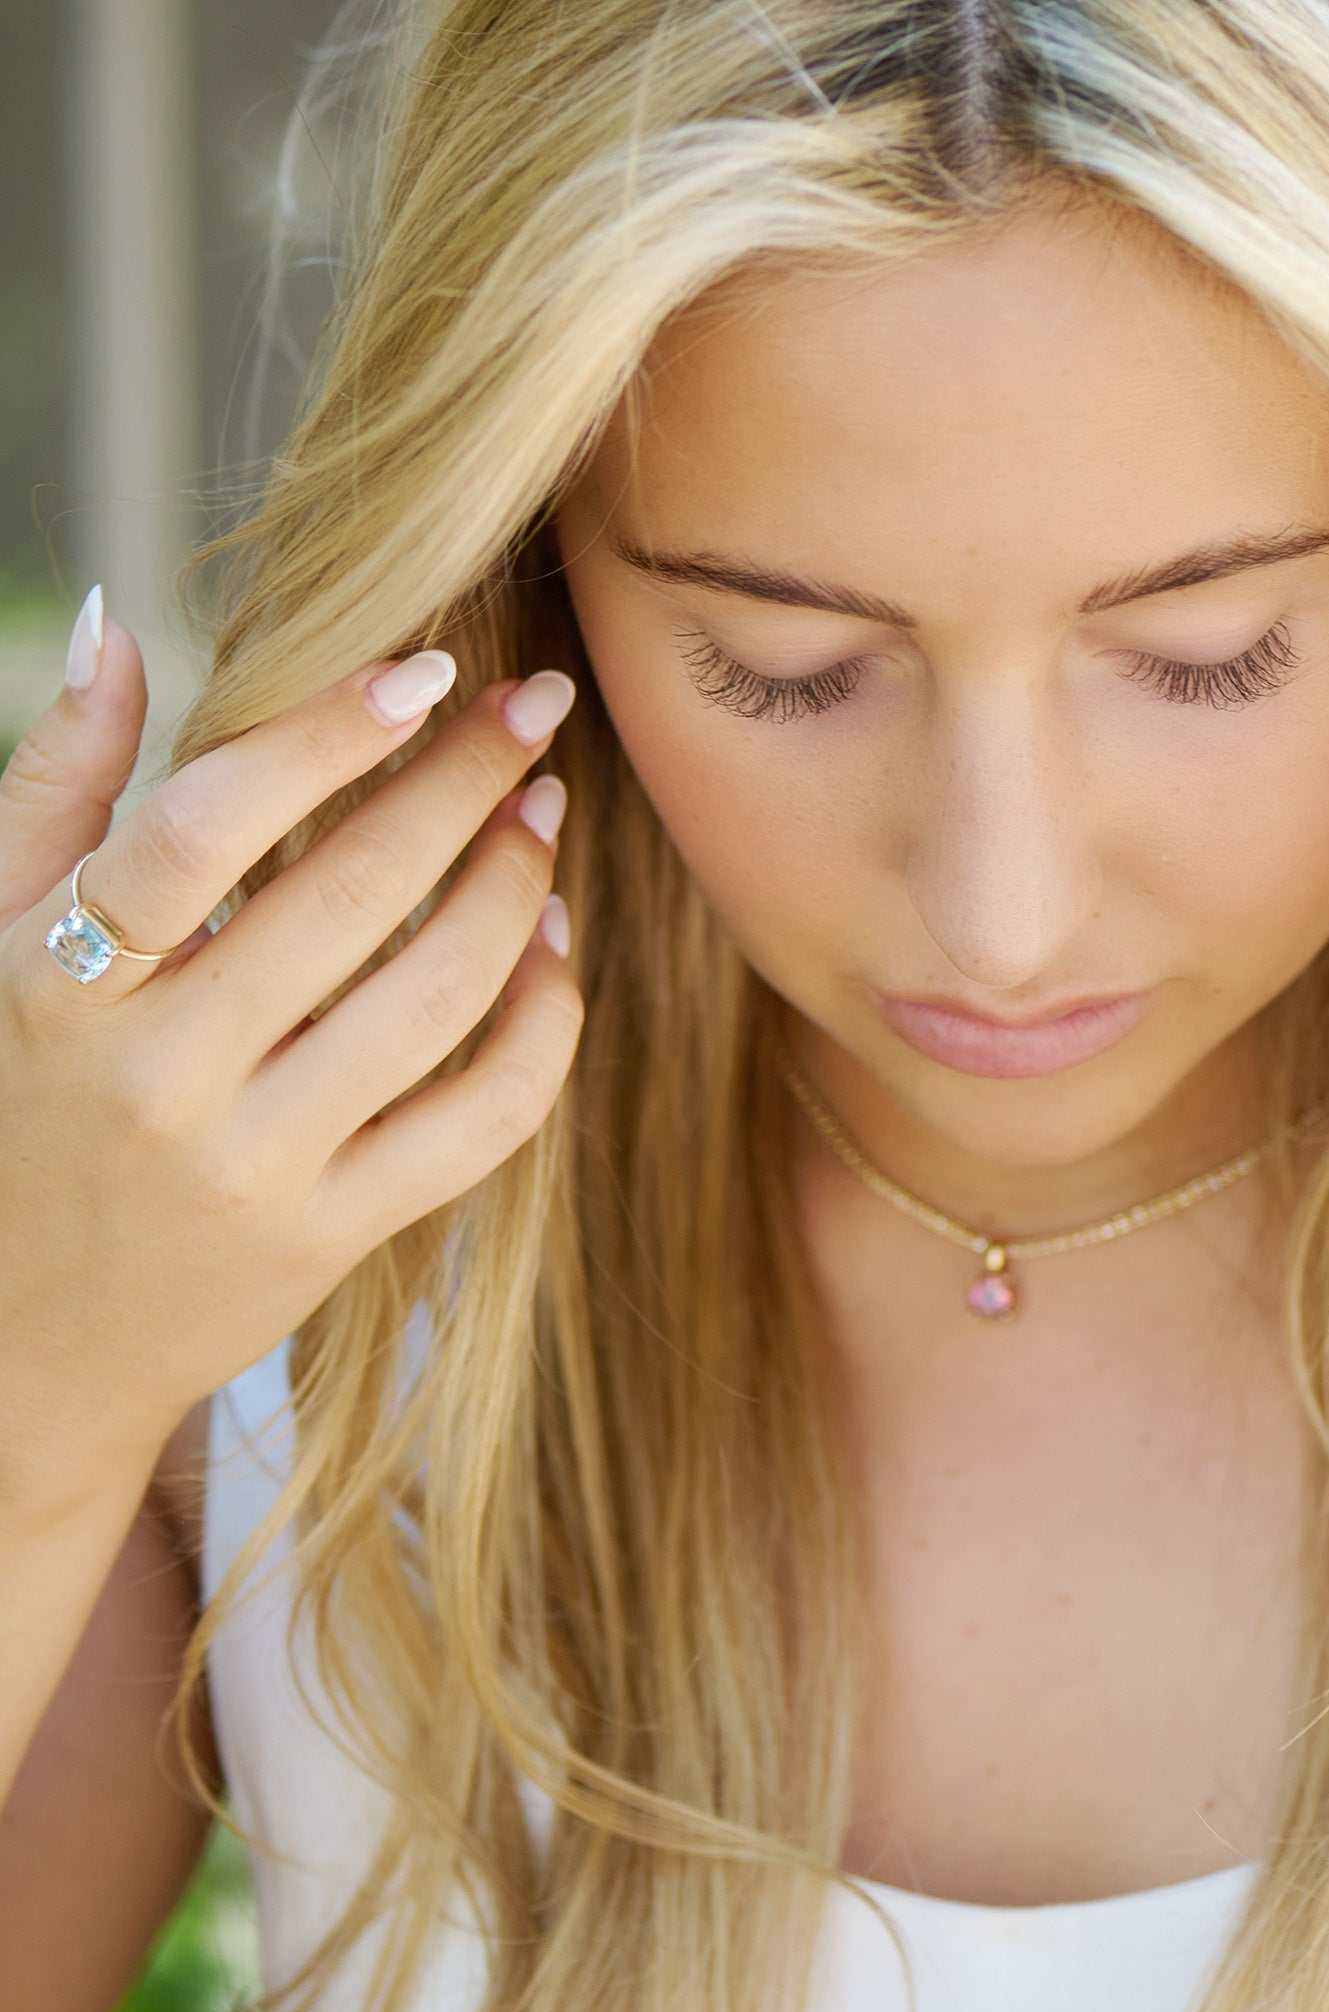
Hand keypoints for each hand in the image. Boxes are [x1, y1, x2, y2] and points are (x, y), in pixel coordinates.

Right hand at [0, 598, 582, 1504]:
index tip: (427, 669)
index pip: (203, 830)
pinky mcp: (337, 1236)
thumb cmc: (14, 1102)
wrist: (20, 1343)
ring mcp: (259, 1168)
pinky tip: (552, 950)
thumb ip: (54, 783)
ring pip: (436, 1002)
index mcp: (60, 986)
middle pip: (351, 897)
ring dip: (515, 888)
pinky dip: (541, 1026)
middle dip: (464, 782)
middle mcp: (163, 1079)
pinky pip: (481, 1120)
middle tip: (535, 710)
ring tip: (545, 812)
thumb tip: (119, 627)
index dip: (324, 735)